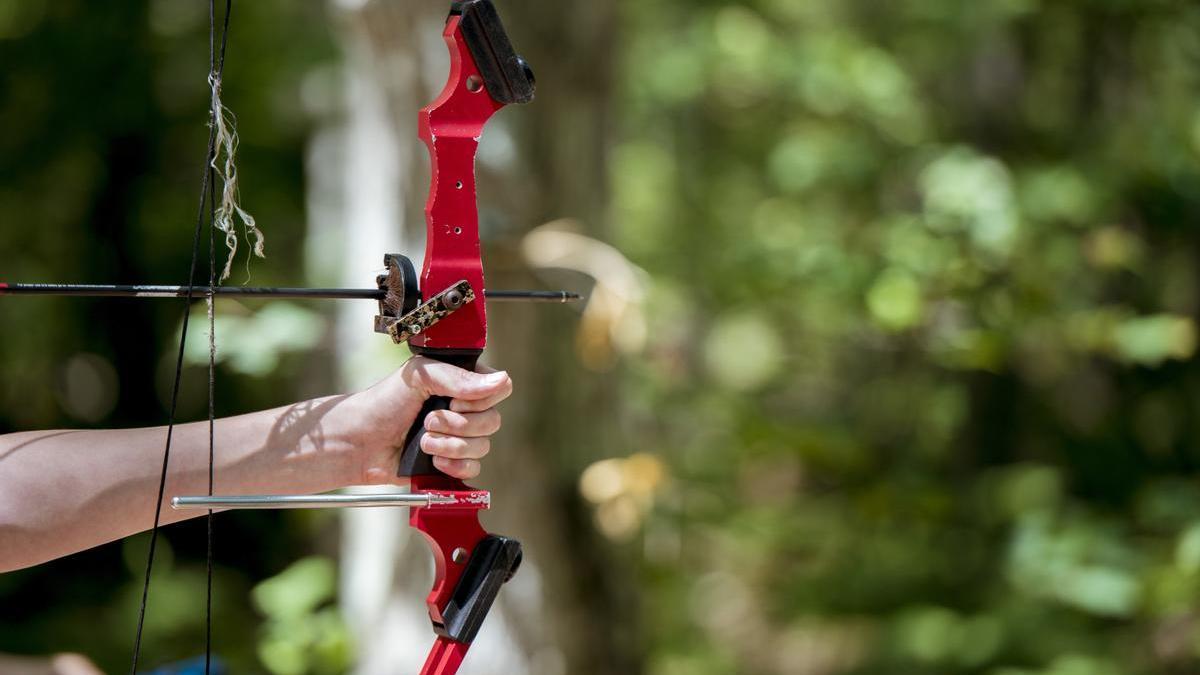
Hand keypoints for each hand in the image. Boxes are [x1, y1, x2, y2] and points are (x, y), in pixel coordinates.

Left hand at [345, 357, 512, 482]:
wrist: (359, 441)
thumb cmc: (384, 402)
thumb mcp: (420, 376)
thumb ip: (459, 378)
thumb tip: (502, 381)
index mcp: (461, 383)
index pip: (500, 388)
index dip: (480, 399)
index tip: (453, 400)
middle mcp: (464, 409)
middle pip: (494, 421)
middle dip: (459, 424)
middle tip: (428, 421)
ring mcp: (459, 437)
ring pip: (483, 446)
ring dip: (450, 445)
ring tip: (423, 441)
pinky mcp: (451, 463)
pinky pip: (473, 468)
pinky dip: (453, 464)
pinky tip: (431, 459)